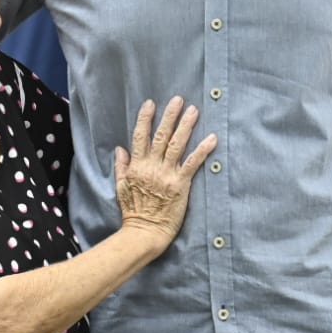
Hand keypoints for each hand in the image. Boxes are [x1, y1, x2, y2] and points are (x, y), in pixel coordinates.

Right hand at [114, 97, 216, 251]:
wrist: (144, 232)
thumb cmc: (133, 213)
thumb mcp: (121, 188)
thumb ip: (122, 167)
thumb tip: (120, 149)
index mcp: (137, 167)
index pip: (140, 137)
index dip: (145, 119)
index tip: (151, 103)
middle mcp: (151, 167)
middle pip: (161, 136)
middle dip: (170, 116)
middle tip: (178, 100)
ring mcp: (166, 175)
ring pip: (176, 145)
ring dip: (186, 126)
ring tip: (194, 111)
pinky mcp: (180, 185)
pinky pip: (192, 164)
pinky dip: (202, 150)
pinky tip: (212, 138)